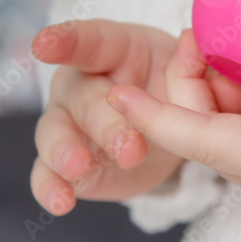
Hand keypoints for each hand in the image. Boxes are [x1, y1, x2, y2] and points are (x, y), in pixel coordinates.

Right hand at [30, 20, 240, 215]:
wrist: (168, 127)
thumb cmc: (172, 82)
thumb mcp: (189, 70)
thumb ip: (192, 66)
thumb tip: (195, 48)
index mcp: (110, 50)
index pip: (88, 40)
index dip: (66, 41)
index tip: (45, 46)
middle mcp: (80, 84)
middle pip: (84, 98)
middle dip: (105, 122)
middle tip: (130, 147)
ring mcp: (67, 123)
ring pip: (54, 133)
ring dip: (66, 151)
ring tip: (79, 166)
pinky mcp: (67, 165)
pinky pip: (47, 174)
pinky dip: (51, 187)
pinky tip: (61, 201)